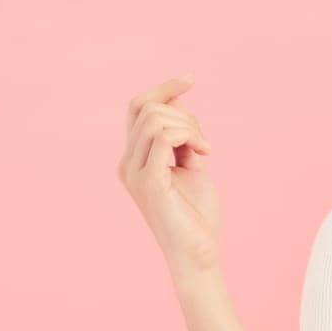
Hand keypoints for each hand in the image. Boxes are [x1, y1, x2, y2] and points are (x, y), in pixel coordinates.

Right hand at [117, 77, 220, 275]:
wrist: (198, 252)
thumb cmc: (196, 214)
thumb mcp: (190, 163)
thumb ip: (181, 135)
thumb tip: (179, 100)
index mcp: (134, 157)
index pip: (138, 107)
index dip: (163, 88)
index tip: (190, 78)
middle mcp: (128, 162)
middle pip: (147, 108)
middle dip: (185, 115)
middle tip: (204, 144)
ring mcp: (135, 173)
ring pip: (155, 119)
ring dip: (189, 127)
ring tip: (204, 151)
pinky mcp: (149, 183)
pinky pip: (162, 137)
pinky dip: (187, 136)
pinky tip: (202, 154)